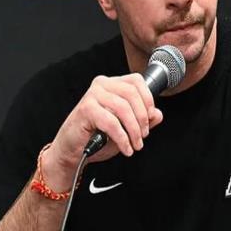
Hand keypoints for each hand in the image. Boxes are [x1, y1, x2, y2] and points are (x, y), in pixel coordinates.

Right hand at [40, 74, 163, 189]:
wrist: (72, 150)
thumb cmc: (96, 136)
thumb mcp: (126, 127)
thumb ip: (142, 119)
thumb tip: (158, 114)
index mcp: (112, 84)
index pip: (136, 81)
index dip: (148, 98)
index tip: (151, 117)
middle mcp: (102, 85)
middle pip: (132, 94)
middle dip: (142, 118)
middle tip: (143, 135)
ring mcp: (92, 95)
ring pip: (123, 108)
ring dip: (133, 130)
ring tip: (135, 144)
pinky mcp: (86, 109)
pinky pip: (111, 122)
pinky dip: (122, 138)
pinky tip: (125, 148)